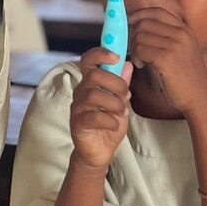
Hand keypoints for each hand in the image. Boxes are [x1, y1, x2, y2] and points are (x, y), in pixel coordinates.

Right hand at [70, 49, 133, 170]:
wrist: (100, 152)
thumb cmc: (109, 124)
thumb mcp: (121, 102)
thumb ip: (122, 84)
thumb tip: (128, 65)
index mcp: (91, 83)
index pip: (89, 60)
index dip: (100, 53)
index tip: (116, 56)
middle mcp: (81, 92)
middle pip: (93, 75)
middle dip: (115, 83)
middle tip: (126, 95)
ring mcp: (78, 108)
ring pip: (94, 95)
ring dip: (114, 103)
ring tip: (121, 113)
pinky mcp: (78, 124)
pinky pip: (93, 117)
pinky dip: (109, 120)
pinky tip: (115, 124)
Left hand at [128, 3, 206, 113]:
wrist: (200, 97)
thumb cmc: (187, 76)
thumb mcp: (183, 49)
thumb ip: (167, 35)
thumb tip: (141, 26)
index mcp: (185, 29)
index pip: (157, 11)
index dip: (141, 14)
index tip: (131, 20)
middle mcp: (181, 34)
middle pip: (145, 23)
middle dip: (135, 35)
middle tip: (136, 49)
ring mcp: (174, 45)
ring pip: (141, 36)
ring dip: (135, 48)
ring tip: (141, 60)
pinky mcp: (166, 58)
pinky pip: (141, 50)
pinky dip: (137, 57)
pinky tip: (142, 65)